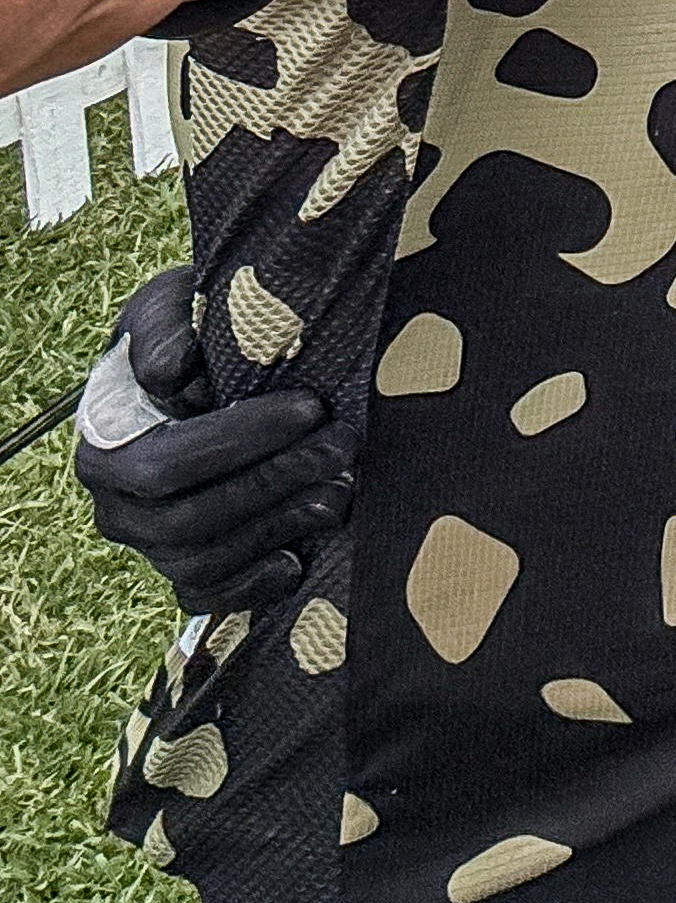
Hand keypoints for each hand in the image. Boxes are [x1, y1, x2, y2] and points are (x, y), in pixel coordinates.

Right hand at [73, 265, 353, 615]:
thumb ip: (168, 331)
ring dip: (279, 526)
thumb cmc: (188, 331)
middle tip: (346, 445)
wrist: (203, 364)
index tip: (312, 407)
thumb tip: (174, 371)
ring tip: (342, 490)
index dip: (243, 439)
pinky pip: (207, 594)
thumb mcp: (172, 307)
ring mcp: (147, 544)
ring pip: (202, 560)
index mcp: (104, 447)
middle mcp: (115, 506)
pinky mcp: (182, 568)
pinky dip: (251, 584)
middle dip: (277, 480)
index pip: (170, 462)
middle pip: (190, 518)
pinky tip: (297, 560)